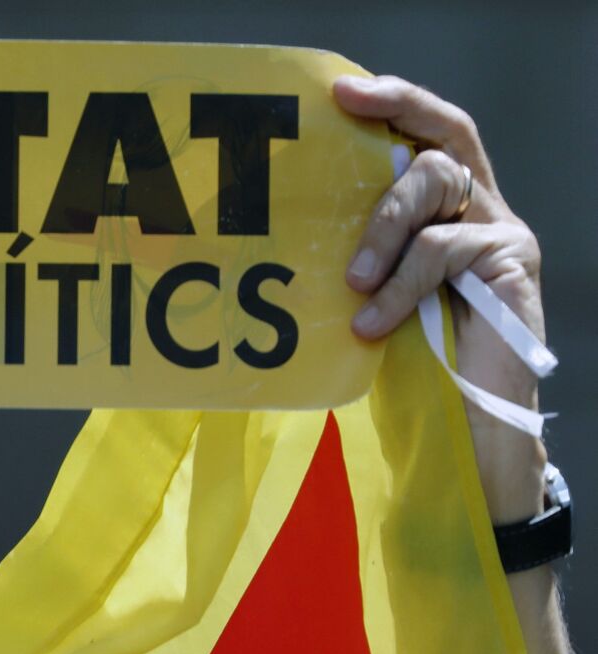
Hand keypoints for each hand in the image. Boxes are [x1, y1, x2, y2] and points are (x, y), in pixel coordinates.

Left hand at [334, 75, 548, 523]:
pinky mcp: (512, 267)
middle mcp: (482, 210)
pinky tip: (372, 323)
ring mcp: (501, 236)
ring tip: (349, 280)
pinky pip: (445, 251)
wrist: (468, 427)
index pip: (430, 134)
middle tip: (342, 117)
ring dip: (382, 225)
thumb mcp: (372, 297)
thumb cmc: (411, 363)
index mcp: (448, 210)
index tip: (338, 90)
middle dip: (394, 118)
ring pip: (438, 187)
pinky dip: (400, 285)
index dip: (394, 103)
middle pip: (443, 140)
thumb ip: (353, 257)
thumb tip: (277, 235)